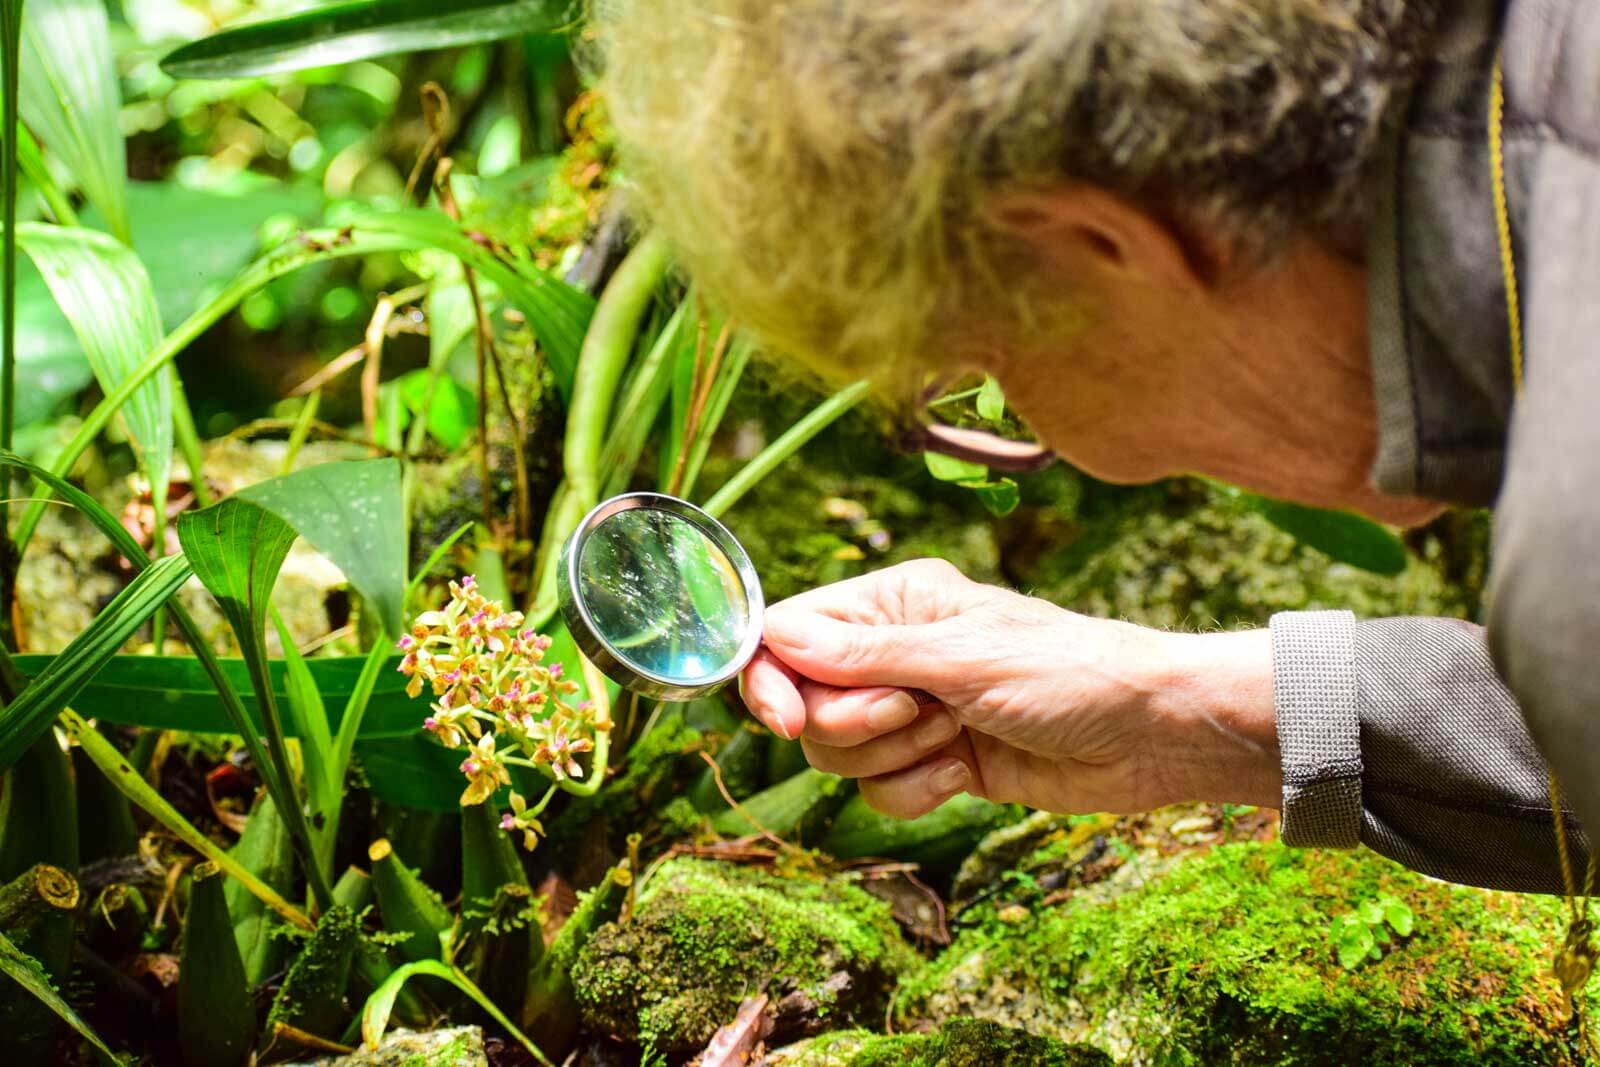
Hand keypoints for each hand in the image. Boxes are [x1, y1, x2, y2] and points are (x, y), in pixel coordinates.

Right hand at [739, 559, 1279, 818]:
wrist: (1148, 736)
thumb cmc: (1069, 672)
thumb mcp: (963, 658)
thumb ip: (865, 655)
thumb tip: (775, 637)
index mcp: (893, 603)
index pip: (786, 635)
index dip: (772, 681)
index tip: (790, 720)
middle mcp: (892, 653)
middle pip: (805, 705)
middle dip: (855, 725)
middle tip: (921, 715)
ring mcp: (911, 711)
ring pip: (838, 754)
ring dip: (892, 759)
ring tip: (956, 739)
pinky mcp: (934, 763)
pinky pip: (879, 793)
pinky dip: (917, 792)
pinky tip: (968, 774)